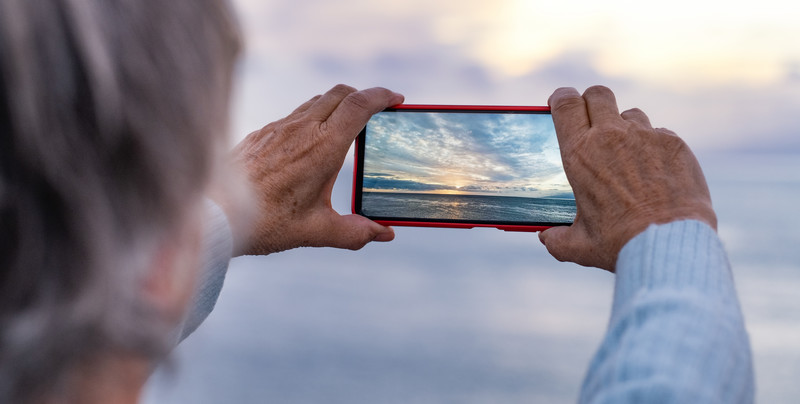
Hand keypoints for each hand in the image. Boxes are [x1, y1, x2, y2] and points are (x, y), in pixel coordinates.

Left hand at [230, 84, 403, 255]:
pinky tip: (310, 143)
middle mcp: (301, 129)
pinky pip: (294, 115)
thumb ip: (355, 232)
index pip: (360, 105)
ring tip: (347, 126)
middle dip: (364, 97)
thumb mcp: (316, 231)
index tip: (397, 100)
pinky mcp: (262, 134)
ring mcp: (279, 128)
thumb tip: (385, 235)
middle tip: (378, 111)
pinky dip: (313, 118)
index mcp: (323, 146)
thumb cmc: (265, 222)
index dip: (383, 96)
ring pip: (316, 101)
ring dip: (338, 105)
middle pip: (341, 93)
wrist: (214, 214)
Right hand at [539, 85, 715, 270]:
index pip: (565, 104)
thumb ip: (557, 238)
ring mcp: (645, 136)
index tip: (560, 102)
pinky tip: (655, 171)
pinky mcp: (673, 143)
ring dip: (625, 128)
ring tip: (627, 155)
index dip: (561, 98)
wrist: (669, 244)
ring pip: (630, 114)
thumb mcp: (578, 245)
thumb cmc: (620, 244)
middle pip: (597, 94)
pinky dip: (653, 147)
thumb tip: (547, 236)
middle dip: (591, 102)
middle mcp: (611, 136)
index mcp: (579, 153)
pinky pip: (659, 134)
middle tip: (592, 119)